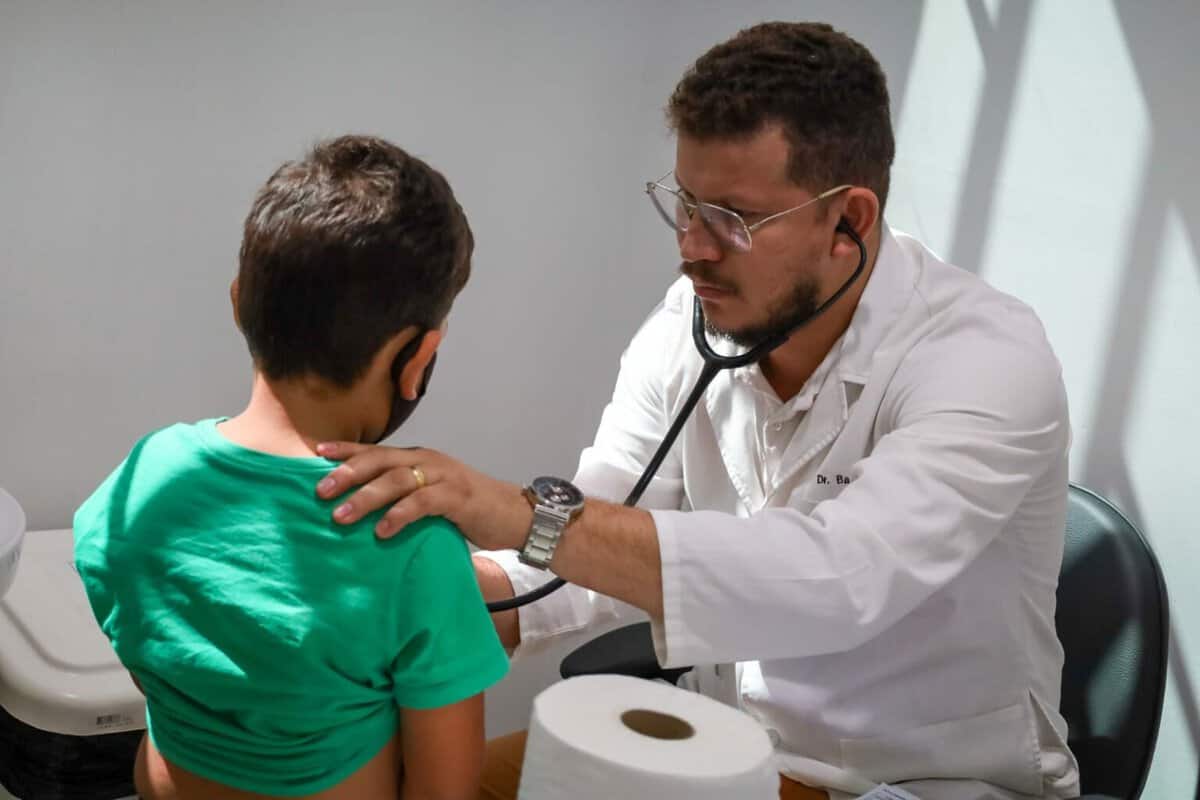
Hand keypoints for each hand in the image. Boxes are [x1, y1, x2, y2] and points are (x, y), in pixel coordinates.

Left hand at [314, 442, 530, 550]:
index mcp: (419, 459)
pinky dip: (399, 515)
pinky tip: (382, 531)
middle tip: (320, 490)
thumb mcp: (431, 496)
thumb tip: (362, 512)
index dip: (346, 450)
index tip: (316, 454)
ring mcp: (444, 476)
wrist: (515, 515)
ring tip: (341, 516)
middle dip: (347, 473)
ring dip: (366, 497)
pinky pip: (422, 503)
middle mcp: (428, 461)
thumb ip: (403, 496)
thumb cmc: (468, 509)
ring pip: (397, 480)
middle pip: (380, 461)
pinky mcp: (457, 497)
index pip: (376, 450)